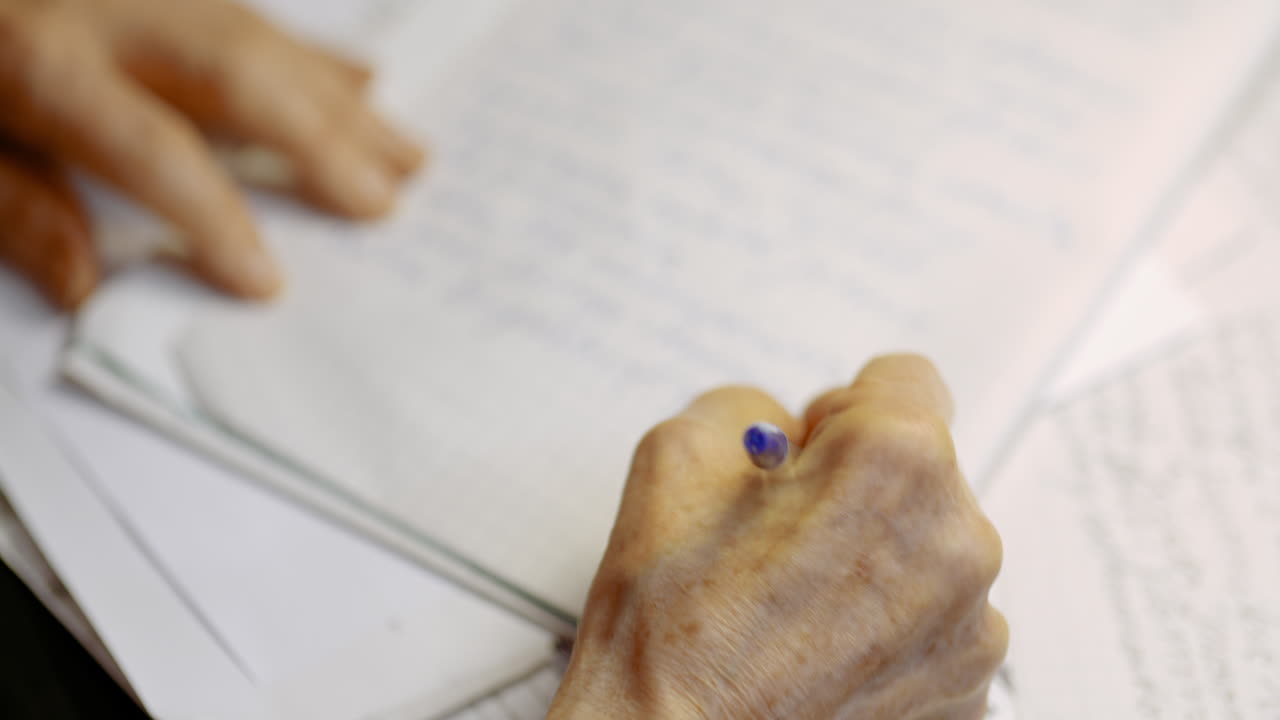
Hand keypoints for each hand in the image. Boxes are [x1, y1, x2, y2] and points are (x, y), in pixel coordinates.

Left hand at [0, 0, 423, 308]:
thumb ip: (13, 207)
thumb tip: (88, 284)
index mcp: (45, 63)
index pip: (149, 147)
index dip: (213, 214)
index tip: (265, 280)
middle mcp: (113, 12)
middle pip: (238, 78)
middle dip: (321, 143)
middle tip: (384, 201)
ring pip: (265, 38)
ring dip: (344, 99)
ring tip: (408, 151)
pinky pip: (257, 12)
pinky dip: (316, 52)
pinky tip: (360, 77)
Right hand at [549, 355, 1007, 719]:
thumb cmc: (668, 629)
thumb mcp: (675, 454)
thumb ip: (749, 409)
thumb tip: (790, 432)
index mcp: (897, 462)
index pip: (904, 380)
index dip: (837, 412)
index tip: (804, 454)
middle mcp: (959, 540)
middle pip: (919, 471)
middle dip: (855, 488)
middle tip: (779, 538)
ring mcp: (972, 628)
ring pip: (927, 550)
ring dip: (875, 560)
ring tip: (793, 609)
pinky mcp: (967, 693)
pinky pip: (934, 623)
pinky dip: (886, 628)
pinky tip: (818, 654)